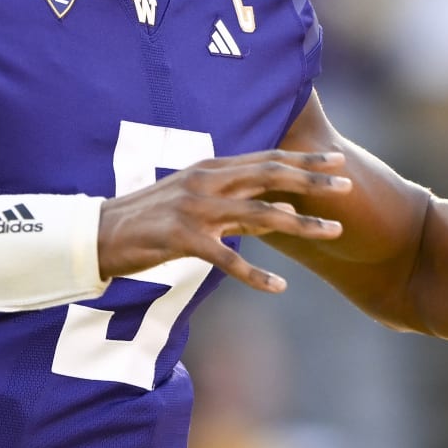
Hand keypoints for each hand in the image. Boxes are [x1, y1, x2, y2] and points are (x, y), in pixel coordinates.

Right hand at [98, 150, 350, 292]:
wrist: (98, 233)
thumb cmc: (150, 219)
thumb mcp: (194, 201)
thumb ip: (236, 204)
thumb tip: (281, 211)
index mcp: (210, 169)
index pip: (266, 159)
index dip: (304, 160)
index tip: (338, 162)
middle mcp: (206, 182)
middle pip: (270, 177)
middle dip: (312, 182)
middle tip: (349, 187)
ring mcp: (194, 209)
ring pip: (259, 215)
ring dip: (300, 225)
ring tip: (332, 232)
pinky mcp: (182, 239)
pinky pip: (227, 258)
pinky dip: (254, 275)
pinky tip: (278, 289)